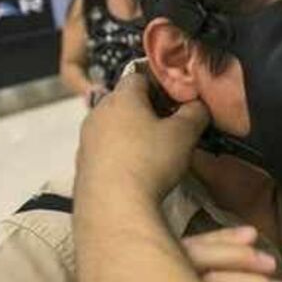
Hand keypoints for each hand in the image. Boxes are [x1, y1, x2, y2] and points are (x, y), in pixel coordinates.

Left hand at [76, 71, 208, 203]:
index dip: (160, 84)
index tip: (175, 99)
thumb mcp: (184, 134)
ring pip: (112, 126)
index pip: (139, 75)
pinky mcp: (83, 164)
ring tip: (154, 151)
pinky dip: (119, 154)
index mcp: (122, 97)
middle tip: (169, 125)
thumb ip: (195, 113)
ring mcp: (87, 139)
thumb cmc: (149, 162)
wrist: (113, 206)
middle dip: (146, 110)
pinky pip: (104, 150)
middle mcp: (98, 112)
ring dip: (131, 133)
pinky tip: (136, 170)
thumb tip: (199, 105)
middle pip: (124, 101)